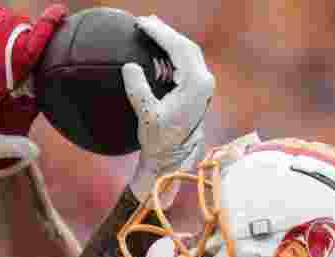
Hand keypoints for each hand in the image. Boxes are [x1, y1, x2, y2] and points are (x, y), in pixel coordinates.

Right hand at [124, 16, 214, 204]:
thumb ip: (138, 89)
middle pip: (186, 45)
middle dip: (165, 32)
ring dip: (169, 39)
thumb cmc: (160, 139)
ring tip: (150, 29)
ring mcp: (203, 84)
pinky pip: (187, 60)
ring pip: (188, 51)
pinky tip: (160, 46)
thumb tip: (130, 66)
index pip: (179, 49)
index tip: (142, 23)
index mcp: (195, 85)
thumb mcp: (146, 115)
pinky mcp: (198, 88)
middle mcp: (204, 81)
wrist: (172, 157)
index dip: (160, 33)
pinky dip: (173, 50)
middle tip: (144, 22)